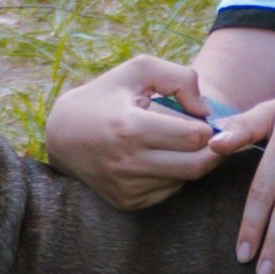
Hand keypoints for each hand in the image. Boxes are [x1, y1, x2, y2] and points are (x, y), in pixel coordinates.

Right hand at [42, 54, 229, 209]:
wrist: (62, 135)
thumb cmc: (106, 96)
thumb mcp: (138, 71)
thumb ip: (180, 78)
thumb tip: (206, 111)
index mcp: (131, 128)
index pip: (194, 136)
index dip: (207, 126)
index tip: (204, 120)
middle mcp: (128, 163)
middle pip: (197, 166)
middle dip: (212, 150)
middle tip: (212, 137)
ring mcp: (127, 187)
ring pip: (185, 180)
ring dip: (191, 162)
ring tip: (177, 143)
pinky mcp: (127, 203)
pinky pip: (169, 192)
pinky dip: (173, 175)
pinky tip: (160, 158)